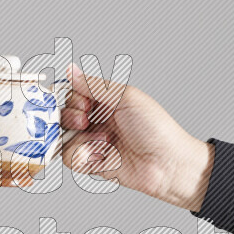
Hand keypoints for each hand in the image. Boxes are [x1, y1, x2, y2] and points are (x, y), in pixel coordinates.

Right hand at [61, 64, 214, 211]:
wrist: (169, 163)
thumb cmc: (157, 129)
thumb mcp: (125, 98)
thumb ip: (94, 85)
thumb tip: (70, 70)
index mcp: (106, 102)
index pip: (73, 95)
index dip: (73, 99)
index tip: (84, 103)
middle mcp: (98, 121)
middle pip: (64, 116)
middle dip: (71, 117)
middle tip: (86, 120)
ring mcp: (94, 143)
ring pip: (64, 138)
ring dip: (80, 138)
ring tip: (103, 141)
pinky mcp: (93, 164)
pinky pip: (71, 159)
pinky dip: (82, 155)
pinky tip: (102, 154)